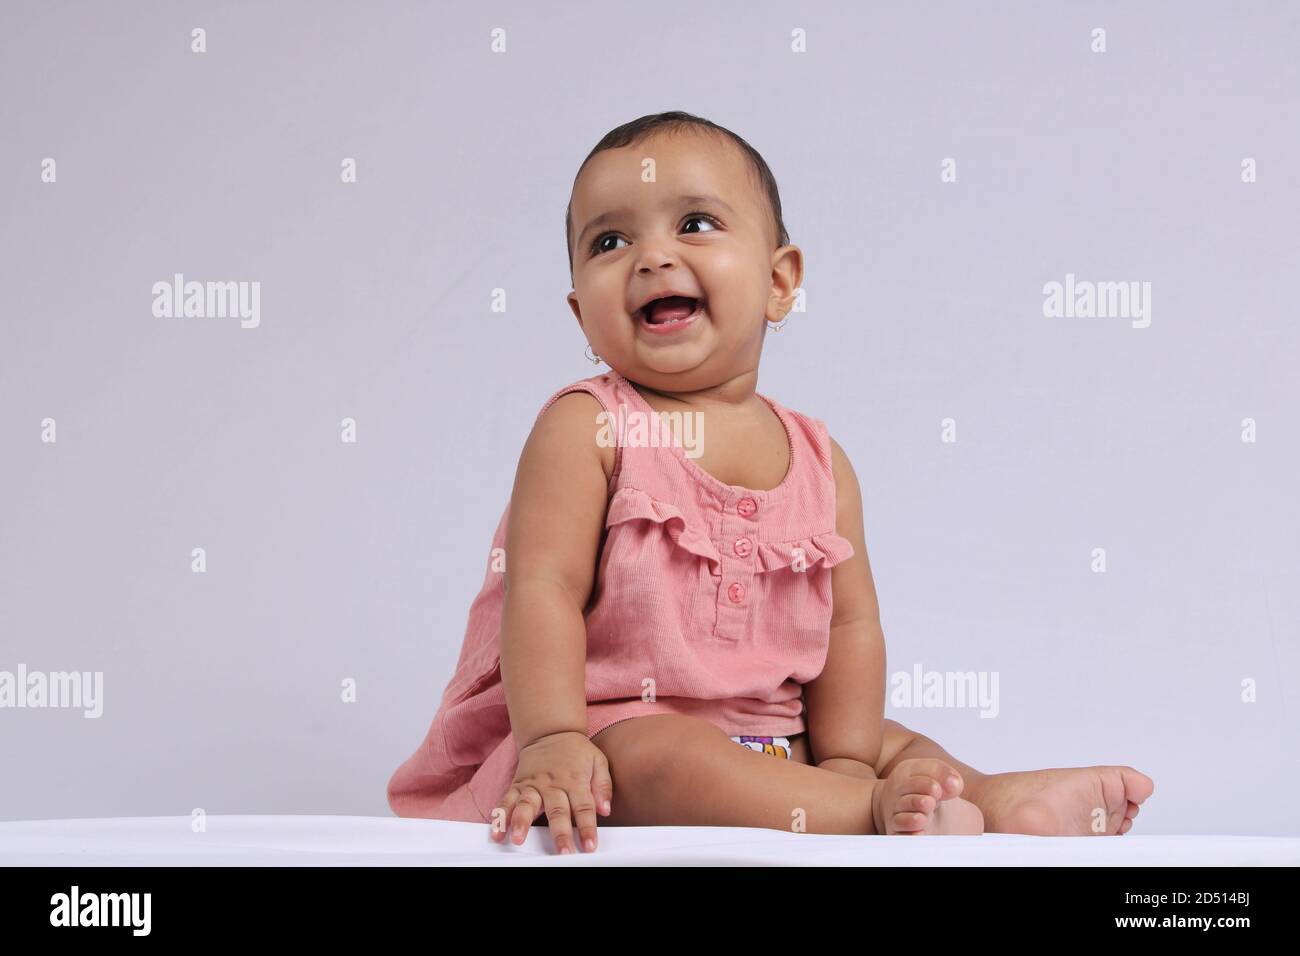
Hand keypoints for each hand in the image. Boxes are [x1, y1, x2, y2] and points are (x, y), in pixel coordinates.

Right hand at [489, 730, 612, 852]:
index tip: (590, 846)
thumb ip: (603, 785)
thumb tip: (606, 809)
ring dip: (521, 823)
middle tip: (563, 852)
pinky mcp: (517, 785)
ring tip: (518, 839)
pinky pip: (506, 801)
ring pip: (526, 805)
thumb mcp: (598, 761)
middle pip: (556, 811)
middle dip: (559, 833)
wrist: (550, 731)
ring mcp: (533, 785)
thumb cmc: (576, 752)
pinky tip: (497, 832)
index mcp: (575, 780)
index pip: (584, 807)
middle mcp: (553, 784)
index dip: (587, 828)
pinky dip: (500, 817)